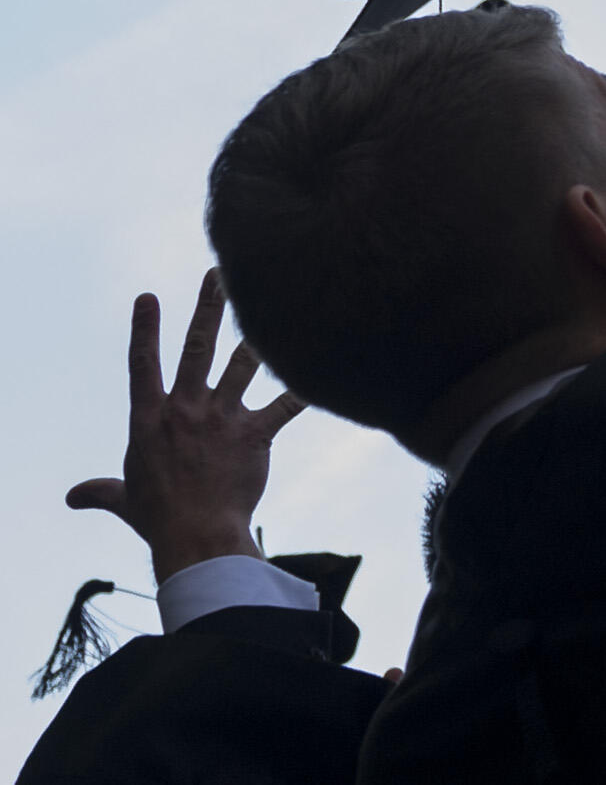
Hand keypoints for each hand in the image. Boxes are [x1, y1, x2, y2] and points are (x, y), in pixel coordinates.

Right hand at [67, 271, 302, 581]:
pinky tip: (325, 368)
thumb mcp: (125, 499)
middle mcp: (185, 410)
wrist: (197, 536)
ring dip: (259, 337)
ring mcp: (221, 418)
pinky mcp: (254, 434)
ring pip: (244, 364)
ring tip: (276, 307)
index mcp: (149, 420)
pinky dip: (304, 388)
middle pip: (197, 348)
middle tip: (219, 276)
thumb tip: (72, 497)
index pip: (142, 366)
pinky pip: (286, 405)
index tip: (147, 298)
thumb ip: (102, 490)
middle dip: (209, 308)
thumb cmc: (160, 519)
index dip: (145, 330)